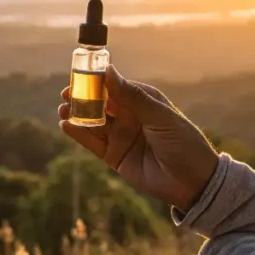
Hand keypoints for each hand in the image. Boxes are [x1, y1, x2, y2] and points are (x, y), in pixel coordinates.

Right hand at [58, 65, 219, 211]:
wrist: (192, 183)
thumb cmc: (183, 143)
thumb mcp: (160, 117)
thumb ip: (133, 97)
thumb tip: (109, 71)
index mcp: (143, 101)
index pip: (115, 86)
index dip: (97, 80)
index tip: (80, 73)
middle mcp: (130, 116)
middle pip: (100, 103)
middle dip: (82, 97)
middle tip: (66, 93)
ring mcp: (121, 135)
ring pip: (93, 121)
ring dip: (76, 114)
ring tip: (62, 109)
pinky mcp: (113, 155)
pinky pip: (92, 141)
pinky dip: (78, 133)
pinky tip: (66, 125)